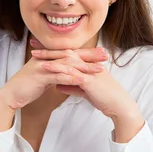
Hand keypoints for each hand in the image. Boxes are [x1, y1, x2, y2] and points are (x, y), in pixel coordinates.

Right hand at [0, 39, 108, 111]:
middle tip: (105, 55)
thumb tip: (67, 75)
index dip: (86, 53)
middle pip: (71, 55)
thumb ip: (55, 74)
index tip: (101, 53)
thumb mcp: (44, 78)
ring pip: (67, 64)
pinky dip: (71, 77)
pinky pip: (58, 75)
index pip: (71, 53)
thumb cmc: (27, 87)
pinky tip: (83, 79)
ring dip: (84, 67)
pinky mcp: (40, 75)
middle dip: (90, 55)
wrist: (10, 95)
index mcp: (49, 57)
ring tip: (99, 70)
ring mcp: (43, 66)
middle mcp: (46, 58)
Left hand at [30, 42, 144, 141]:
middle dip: (49, 49)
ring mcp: (90, 70)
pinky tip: (46, 68)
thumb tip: (58, 86)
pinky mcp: (89, 80)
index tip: (40, 48)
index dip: (55, 51)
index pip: (70, 54)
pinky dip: (57, 69)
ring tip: (35, 55)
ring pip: (67, 60)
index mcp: (89, 65)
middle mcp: (89, 64)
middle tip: (33, 45)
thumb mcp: (86, 91)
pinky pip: (71, 72)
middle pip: (66, 53)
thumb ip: (72, 87)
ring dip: (50, 57)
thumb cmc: (106, 98)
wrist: (119, 105)